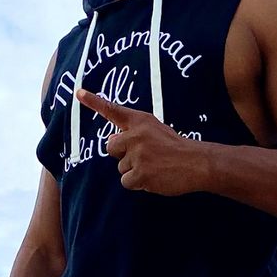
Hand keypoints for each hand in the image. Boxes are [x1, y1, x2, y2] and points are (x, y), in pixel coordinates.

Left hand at [76, 89, 208, 195]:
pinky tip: (153, 178)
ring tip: (155, 168)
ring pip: (121, 167)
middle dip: (122, 154)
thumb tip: (112, 140)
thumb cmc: (177, 148)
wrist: (197, 163)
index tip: (79, 93)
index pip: (113, 110)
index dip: (94, 101)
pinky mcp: (141, 174)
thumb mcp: (157, 130)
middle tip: (143, 157)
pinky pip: (127, 182)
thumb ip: (135, 133)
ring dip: (134, 171)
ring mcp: (138, 155)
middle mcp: (136, 136)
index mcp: (141, 121)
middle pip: (111, 146)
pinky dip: (138, 183)